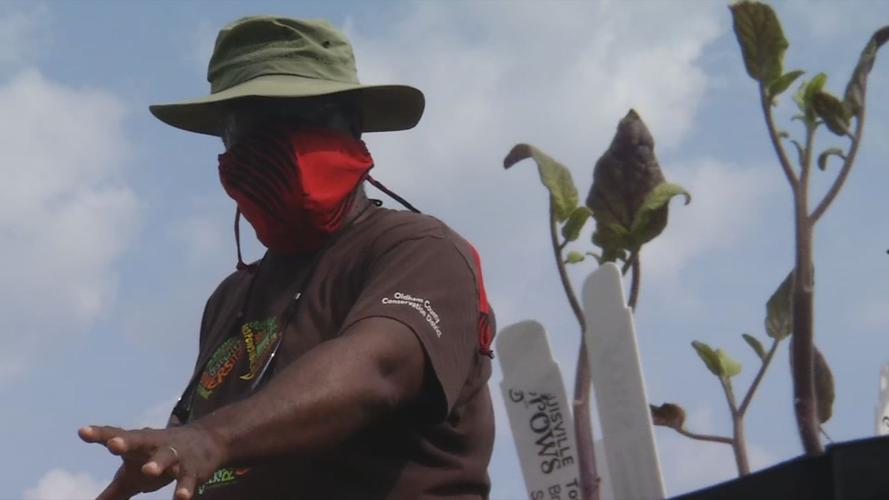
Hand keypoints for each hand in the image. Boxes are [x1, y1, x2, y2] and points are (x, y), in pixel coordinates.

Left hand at [79, 423, 227, 499]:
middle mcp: (154, 445)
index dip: (99, 434)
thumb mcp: (134, 475)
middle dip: (126, 442)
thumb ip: (112, 492)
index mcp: (137, 444)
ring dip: (157, 463)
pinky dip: (185, 488)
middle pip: (139, 440)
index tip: (82, 432)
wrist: (207, 441)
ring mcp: (175, 456)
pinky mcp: (193, 469)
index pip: (115, 436)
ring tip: (148, 471)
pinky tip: (181, 498)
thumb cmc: (159, 458)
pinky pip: (188, 479)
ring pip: (166, 457)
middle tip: (113, 444)